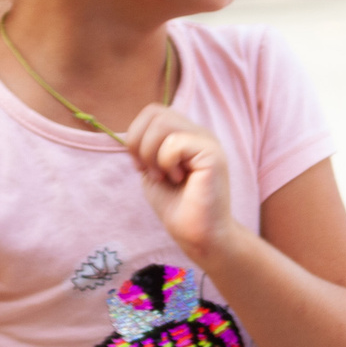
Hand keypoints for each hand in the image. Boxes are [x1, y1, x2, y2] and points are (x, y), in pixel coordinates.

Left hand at [123, 104, 235, 265]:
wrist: (198, 235)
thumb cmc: (175, 205)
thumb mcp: (152, 168)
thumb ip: (145, 145)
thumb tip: (132, 132)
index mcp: (186, 134)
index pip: (152, 111)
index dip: (136, 135)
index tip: (140, 165)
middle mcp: (199, 133)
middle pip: (155, 112)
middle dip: (139, 143)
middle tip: (149, 171)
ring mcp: (208, 141)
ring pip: (163, 122)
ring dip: (151, 153)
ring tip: (163, 175)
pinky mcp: (213, 154)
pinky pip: (175, 142)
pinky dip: (166, 162)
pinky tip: (179, 179)